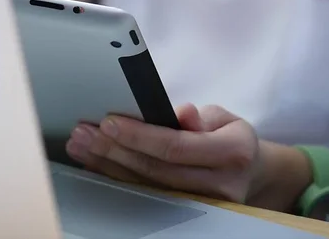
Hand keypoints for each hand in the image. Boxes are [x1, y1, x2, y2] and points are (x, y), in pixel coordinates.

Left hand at [65, 104, 261, 202]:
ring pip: (147, 186)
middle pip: (156, 170)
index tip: (109, 123)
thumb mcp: (222, 117)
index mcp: (234, 152)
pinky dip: (117, 178)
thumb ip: (200, 116)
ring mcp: (206, 205)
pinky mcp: (189, 214)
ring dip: (108, 165)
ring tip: (82, 146)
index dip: (139, 136)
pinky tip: (96, 165)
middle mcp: (223, 185)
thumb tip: (182, 113)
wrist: (247, 171)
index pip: (176, 146)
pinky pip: (146, 195)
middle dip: (114, 150)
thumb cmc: (228, 136)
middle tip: (84, 134)